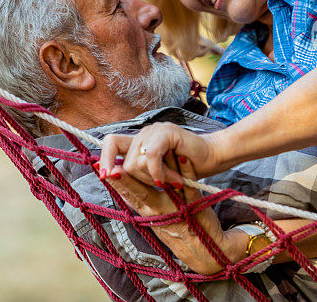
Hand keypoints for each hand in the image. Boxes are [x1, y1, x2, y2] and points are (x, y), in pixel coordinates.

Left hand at [99, 121, 220, 187]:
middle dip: (141, 181)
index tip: (105, 176)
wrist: (211, 158)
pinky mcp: (166, 132)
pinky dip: (158, 172)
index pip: (111, 143)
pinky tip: (170, 181)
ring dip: (154, 179)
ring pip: (136, 162)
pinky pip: (151, 156)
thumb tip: (110, 175)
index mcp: (138, 143)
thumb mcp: (157, 175)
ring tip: (173, 183)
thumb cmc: (185, 170)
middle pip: (125, 161)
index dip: (105, 158)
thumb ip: (137, 174)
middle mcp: (143, 134)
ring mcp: (154, 131)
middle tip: (160, 185)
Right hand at [105, 154, 240, 274]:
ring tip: (151, 153)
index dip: (115, 183)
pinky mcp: (195, 205)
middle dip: (126, 181)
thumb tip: (118, 181)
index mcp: (148, 212)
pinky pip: (190, 188)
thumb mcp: (153, 217)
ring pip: (165, 189)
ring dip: (159, 170)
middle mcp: (159, 213)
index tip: (100, 168)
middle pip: (140, 194)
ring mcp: (177, 210)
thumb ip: (137, 200)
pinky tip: (183, 157)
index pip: (128, 195)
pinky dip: (187, 172)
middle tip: (112, 168)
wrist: (204, 248)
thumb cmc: (175, 225)